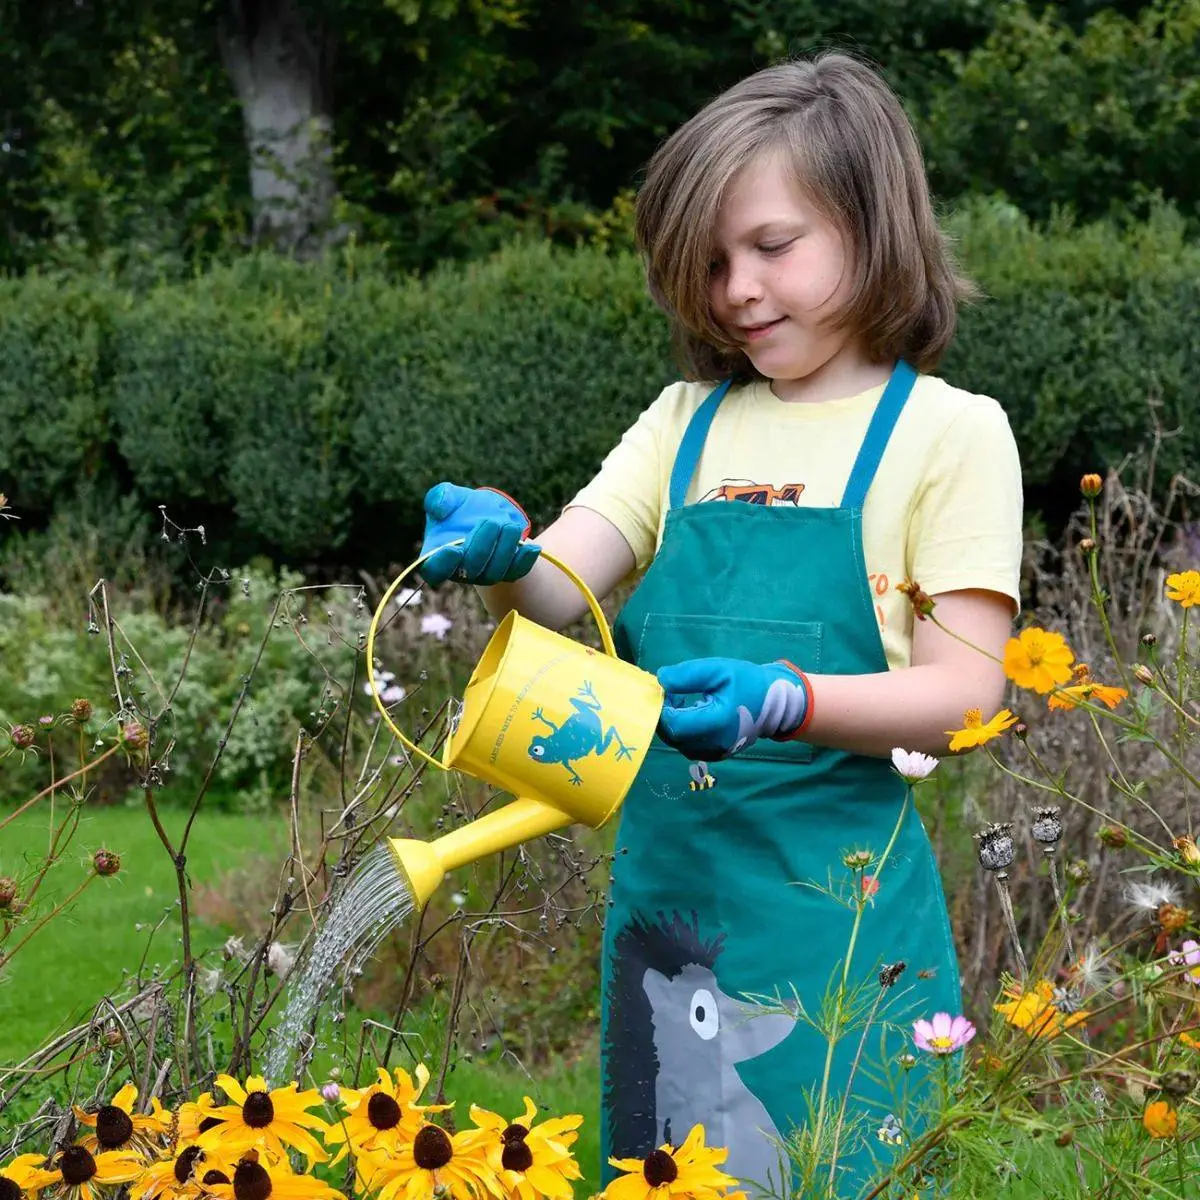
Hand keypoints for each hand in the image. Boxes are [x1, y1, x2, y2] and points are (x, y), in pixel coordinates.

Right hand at [419, 482, 540, 586]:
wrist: (485, 511)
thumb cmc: (460, 506)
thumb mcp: (448, 495)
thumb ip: (439, 498)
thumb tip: (440, 508)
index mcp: (437, 556)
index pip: (434, 571)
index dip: (442, 564)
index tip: (453, 549)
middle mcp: (460, 571)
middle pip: (471, 570)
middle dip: (482, 547)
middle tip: (491, 522)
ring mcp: (484, 575)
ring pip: (495, 572)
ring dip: (504, 549)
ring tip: (509, 525)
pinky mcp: (506, 573)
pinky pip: (516, 572)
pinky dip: (524, 560)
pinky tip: (532, 547)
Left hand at [656, 657, 809, 760]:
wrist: (775, 703)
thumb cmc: (747, 682)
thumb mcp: (719, 669)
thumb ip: (688, 674)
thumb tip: (661, 679)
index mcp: (717, 722)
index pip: (674, 724)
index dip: (662, 708)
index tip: (665, 690)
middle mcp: (715, 743)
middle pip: (672, 736)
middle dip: (665, 715)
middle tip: (671, 694)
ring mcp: (715, 752)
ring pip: (678, 743)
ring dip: (673, 723)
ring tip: (681, 702)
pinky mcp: (715, 755)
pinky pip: (688, 746)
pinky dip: (683, 731)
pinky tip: (691, 714)